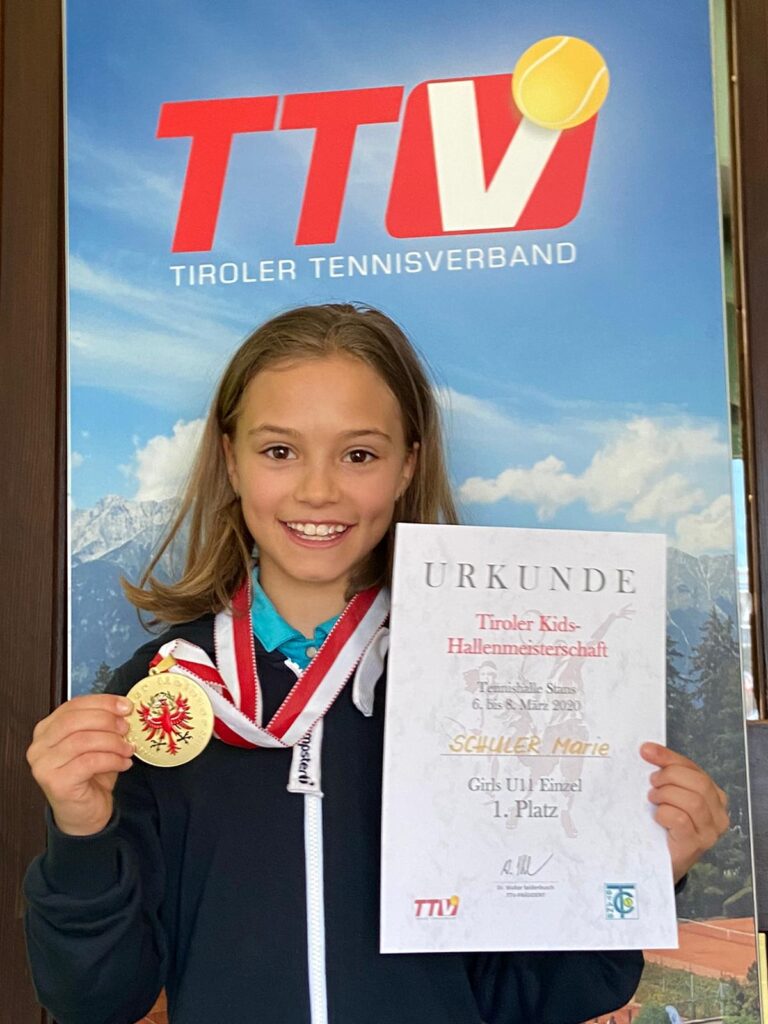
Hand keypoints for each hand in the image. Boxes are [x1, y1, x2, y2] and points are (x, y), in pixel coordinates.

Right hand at [26, 694, 134, 835]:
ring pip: (82, 741)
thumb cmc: (90, 777)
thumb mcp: (96, 743)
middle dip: (106, 720)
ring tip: (127, 749)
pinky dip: (112, 759)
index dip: (102, 703)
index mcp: (46, 730)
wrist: (85, 814)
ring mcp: (44, 766)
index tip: (125, 706)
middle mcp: (39, 747)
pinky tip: (124, 763)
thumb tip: (123, 707)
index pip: (73, 706)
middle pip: (74, 720)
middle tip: (126, 727)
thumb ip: (102, 724)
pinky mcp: (56, 783)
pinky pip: (89, 762)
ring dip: (112, 742)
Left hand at [641, 742, 728, 882]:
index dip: (669, 757)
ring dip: (666, 795)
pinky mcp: (695, 846)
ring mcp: (709, 833)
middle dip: (670, 776)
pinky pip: (681, 820)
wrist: (660, 862)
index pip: (695, 769)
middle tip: (652, 783)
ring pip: (693, 801)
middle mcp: (718, 815)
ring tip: (653, 799)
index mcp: (714, 796)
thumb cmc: (665, 826)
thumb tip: (648, 750)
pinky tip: (657, 817)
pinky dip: (665, 813)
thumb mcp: (668, 795)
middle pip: (699, 783)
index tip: (646, 751)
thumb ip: (665, 773)